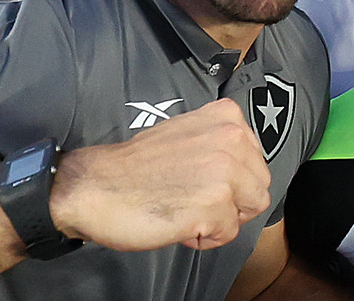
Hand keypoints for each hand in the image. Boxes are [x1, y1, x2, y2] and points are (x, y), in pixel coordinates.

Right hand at [48, 98, 270, 251]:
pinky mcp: (214, 204)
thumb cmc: (135, 167)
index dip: (231, 180)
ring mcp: (225, 171)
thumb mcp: (186, 133)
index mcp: (226, 117)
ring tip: (189, 211)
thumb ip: (219, 143)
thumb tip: (243, 169)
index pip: (255, 160)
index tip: (202, 181)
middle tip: (195, 201)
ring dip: (221, 219)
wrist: (94, 186)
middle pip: (259, 186)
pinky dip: (205, 237)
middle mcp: (231, 138)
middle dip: (233, 201)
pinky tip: (179, 224)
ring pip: (250, 209)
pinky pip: (228, 233)